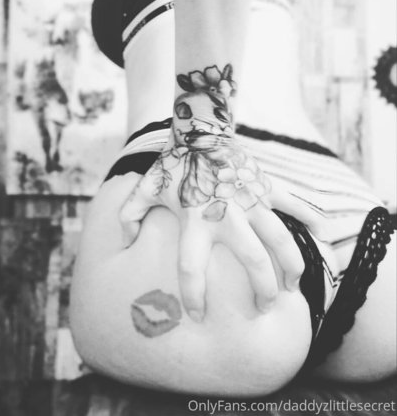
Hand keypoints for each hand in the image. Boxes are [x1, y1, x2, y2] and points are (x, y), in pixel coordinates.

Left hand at [120, 64, 318, 320]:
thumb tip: (125, 241)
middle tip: (264, 309)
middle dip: (262, 290)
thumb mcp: (145, 189)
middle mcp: (228, 216)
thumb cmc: (173, 164)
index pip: (191, 269)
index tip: (197, 315)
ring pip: (281, 239)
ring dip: (291, 266)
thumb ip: (129, 215)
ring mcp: (251, 201)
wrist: (200, 130)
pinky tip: (320, 232)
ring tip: (294, 287)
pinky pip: (293, 203)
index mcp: (195, 221)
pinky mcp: (265, 186)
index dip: (193, 296)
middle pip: (253, 262)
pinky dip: (308, 216)